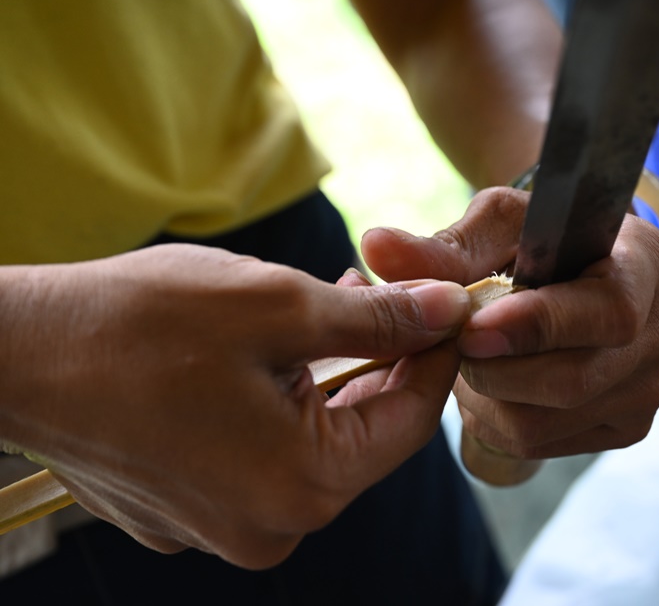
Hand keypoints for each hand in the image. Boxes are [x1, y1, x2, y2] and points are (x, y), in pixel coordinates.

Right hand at [0, 244, 470, 567]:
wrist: (12, 355)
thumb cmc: (138, 324)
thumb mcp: (277, 305)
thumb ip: (377, 319)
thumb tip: (451, 313)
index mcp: (301, 486)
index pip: (410, 420)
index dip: (438, 355)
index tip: (453, 307)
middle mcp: (268, 526)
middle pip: (362, 435)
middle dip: (384, 361)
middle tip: (390, 294)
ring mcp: (221, 526)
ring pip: (312, 441)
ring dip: (331, 376)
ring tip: (332, 305)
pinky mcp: (187, 509)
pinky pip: (262, 454)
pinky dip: (279, 402)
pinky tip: (267, 349)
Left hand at [361, 187, 658, 458]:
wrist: (576, 270)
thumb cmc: (537, 239)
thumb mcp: (497, 225)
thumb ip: (444, 244)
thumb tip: (377, 246)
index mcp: (645, 262)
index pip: (608, 310)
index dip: (539, 326)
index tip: (472, 328)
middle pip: (574, 378)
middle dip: (495, 368)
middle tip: (454, 342)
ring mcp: (649, 386)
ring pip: (547, 421)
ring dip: (487, 396)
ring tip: (473, 358)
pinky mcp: (625, 425)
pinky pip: (544, 444)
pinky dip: (499, 419)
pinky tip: (494, 384)